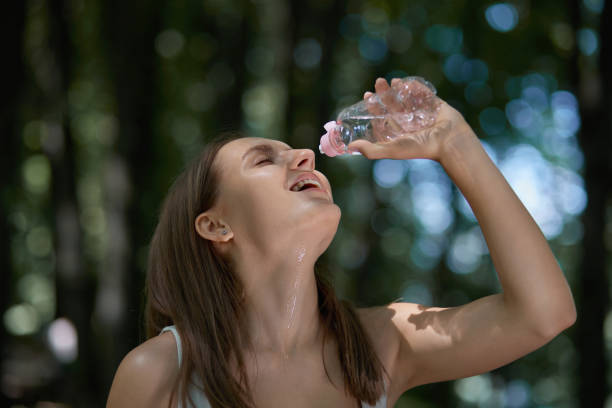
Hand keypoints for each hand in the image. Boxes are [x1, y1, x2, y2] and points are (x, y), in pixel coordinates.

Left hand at [347, 77, 474, 161]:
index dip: (374, 107)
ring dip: (399, 89)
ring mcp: (422, 114)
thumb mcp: (392, 149)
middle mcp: (409, 124)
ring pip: (407, 99)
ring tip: (393, 81)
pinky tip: (408, 82)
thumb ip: (372, 150)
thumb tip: (350, 147)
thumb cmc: (421, 148)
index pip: (382, 118)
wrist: (449, 141)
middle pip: (393, 106)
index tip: (367, 95)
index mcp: (399, 134)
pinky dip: (416, 87)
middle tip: (378, 82)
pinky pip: (424, 94)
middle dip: (384, 94)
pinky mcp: (435, 106)